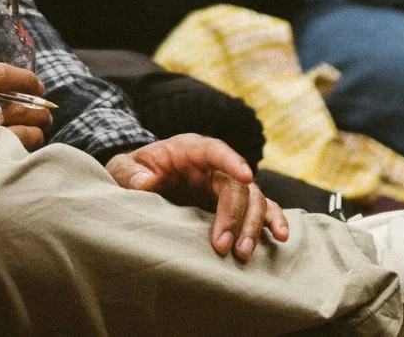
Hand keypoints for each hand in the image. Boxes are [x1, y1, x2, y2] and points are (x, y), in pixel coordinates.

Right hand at [0, 64, 50, 172]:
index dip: (24, 79)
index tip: (36, 84)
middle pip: (13, 105)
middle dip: (36, 108)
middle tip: (44, 112)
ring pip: (16, 135)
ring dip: (32, 133)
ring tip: (35, 133)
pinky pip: (3, 159)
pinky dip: (16, 155)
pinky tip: (16, 154)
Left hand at [107, 135, 290, 260]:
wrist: (142, 178)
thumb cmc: (134, 170)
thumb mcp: (123, 167)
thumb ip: (130, 173)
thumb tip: (145, 183)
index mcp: (189, 149)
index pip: (214, 149)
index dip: (231, 160)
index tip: (245, 175)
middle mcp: (213, 165)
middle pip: (236, 184)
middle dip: (235, 215)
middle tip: (225, 247)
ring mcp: (226, 183)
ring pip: (253, 198)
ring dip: (253, 225)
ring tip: (243, 253)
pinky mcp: (233, 202)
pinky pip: (261, 207)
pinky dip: (272, 220)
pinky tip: (280, 237)